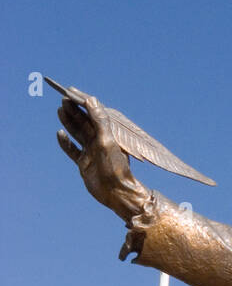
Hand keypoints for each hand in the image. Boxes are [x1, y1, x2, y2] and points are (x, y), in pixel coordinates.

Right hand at [56, 87, 146, 219]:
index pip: (93, 114)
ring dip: (69, 122)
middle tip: (64, 99)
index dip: (83, 102)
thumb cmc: (115, 168)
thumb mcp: (107, 141)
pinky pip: (73, 150)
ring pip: (78, 133)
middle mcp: (100, 142)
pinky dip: (66, 143)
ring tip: (60, 109)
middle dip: (74, 110)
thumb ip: (99, 121)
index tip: (72, 91)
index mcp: (108, 134)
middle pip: (84, 122)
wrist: (117, 194)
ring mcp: (91, 152)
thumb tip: (91, 99)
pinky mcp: (85, 164)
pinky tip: (60, 134)